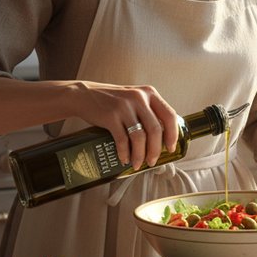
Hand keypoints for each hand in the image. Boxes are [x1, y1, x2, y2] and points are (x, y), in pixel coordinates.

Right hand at [57, 81, 178, 169]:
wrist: (84, 95)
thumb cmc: (112, 100)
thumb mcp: (134, 98)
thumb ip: (148, 111)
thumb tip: (162, 137)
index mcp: (150, 93)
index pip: (170, 115)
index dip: (173, 135)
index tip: (171, 148)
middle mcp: (139, 98)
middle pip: (155, 130)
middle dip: (155, 150)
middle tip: (152, 161)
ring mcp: (125, 107)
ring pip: (140, 137)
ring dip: (140, 155)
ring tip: (137, 163)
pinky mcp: (110, 116)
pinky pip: (122, 140)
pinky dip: (125, 152)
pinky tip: (124, 158)